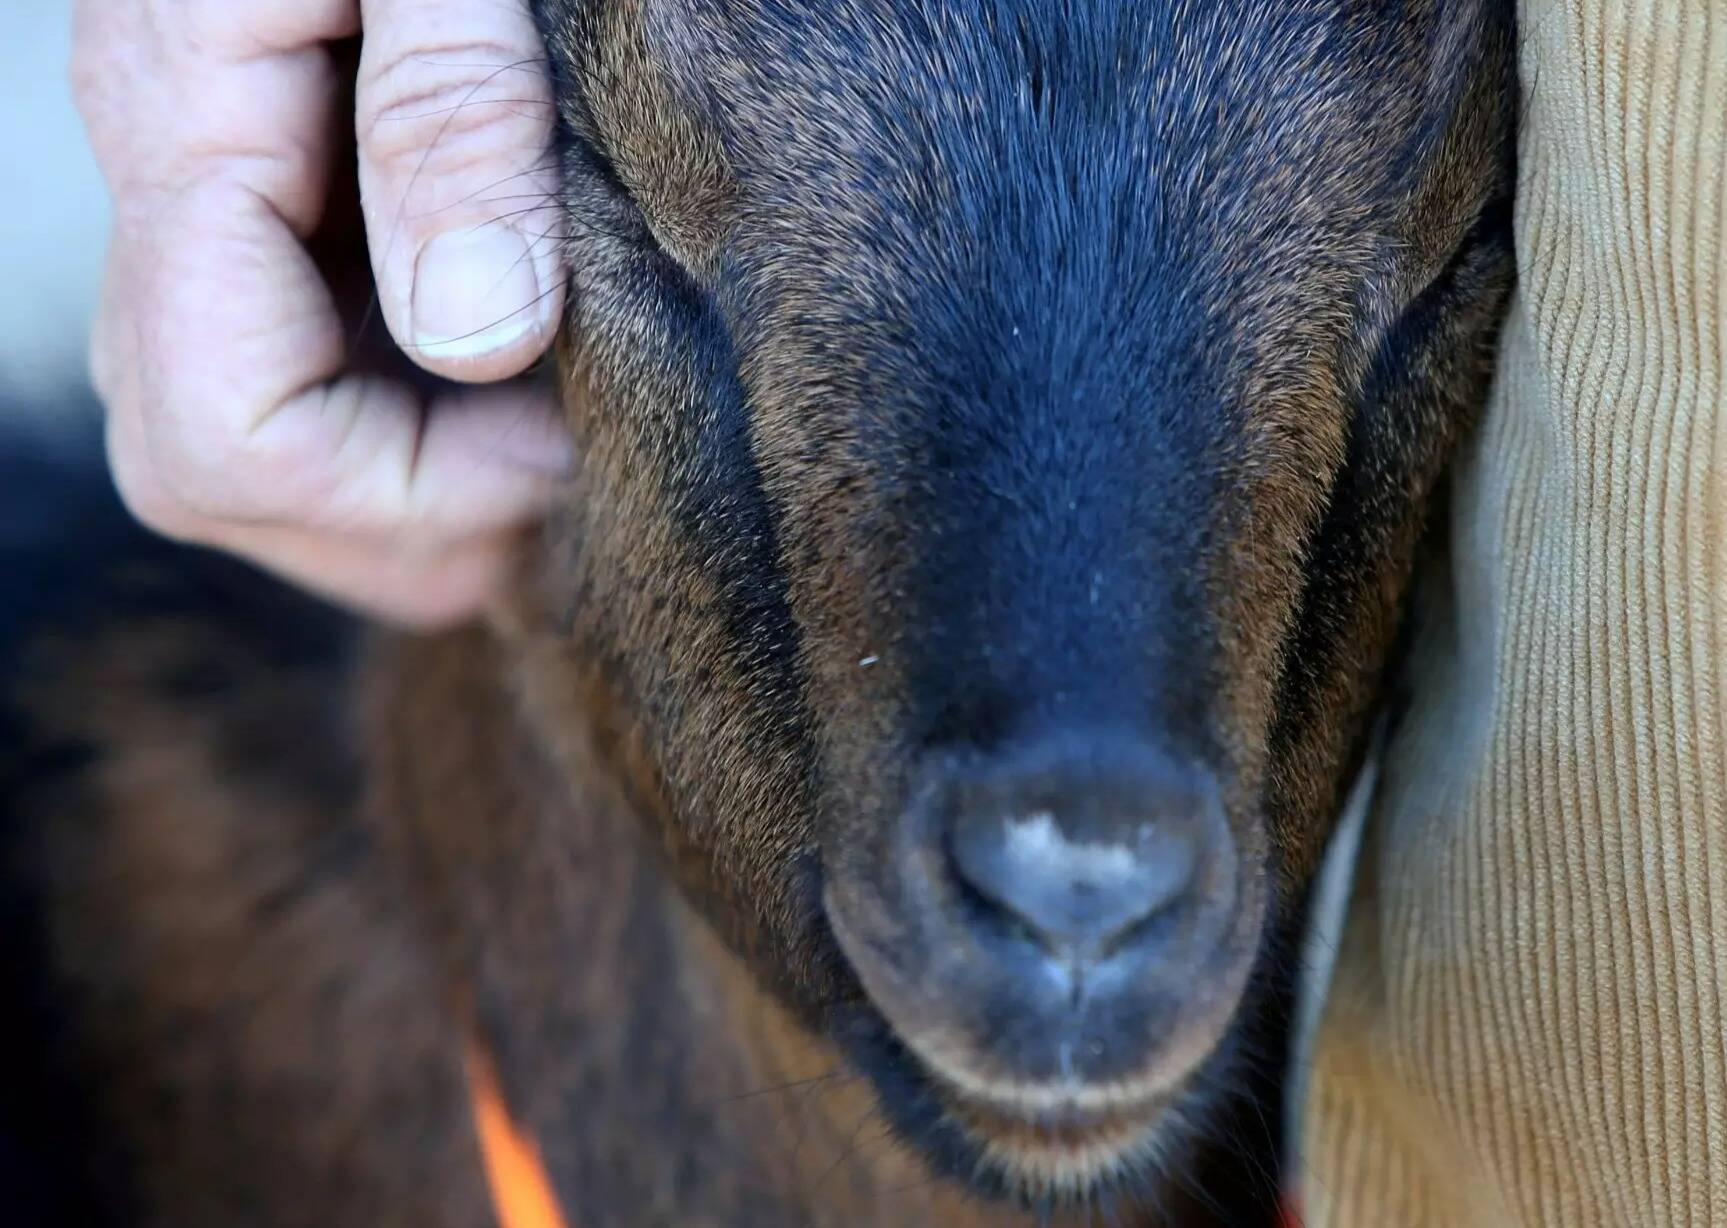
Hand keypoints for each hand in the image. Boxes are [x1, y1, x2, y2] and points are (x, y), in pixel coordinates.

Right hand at [73, 0, 567, 625]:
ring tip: (554, 458)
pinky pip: (291, 387)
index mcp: (183, 120)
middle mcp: (162, 191)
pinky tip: (518, 408)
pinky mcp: (261, 219)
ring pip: (240, 453)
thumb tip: (478, 333)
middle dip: (399, 525)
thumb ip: (455, 116)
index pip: (230, 433)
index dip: (405, 487)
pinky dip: (406, 442)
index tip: (564, 434)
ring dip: (402, 503)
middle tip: (570, 485)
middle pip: (210, 473)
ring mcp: (200, 214)